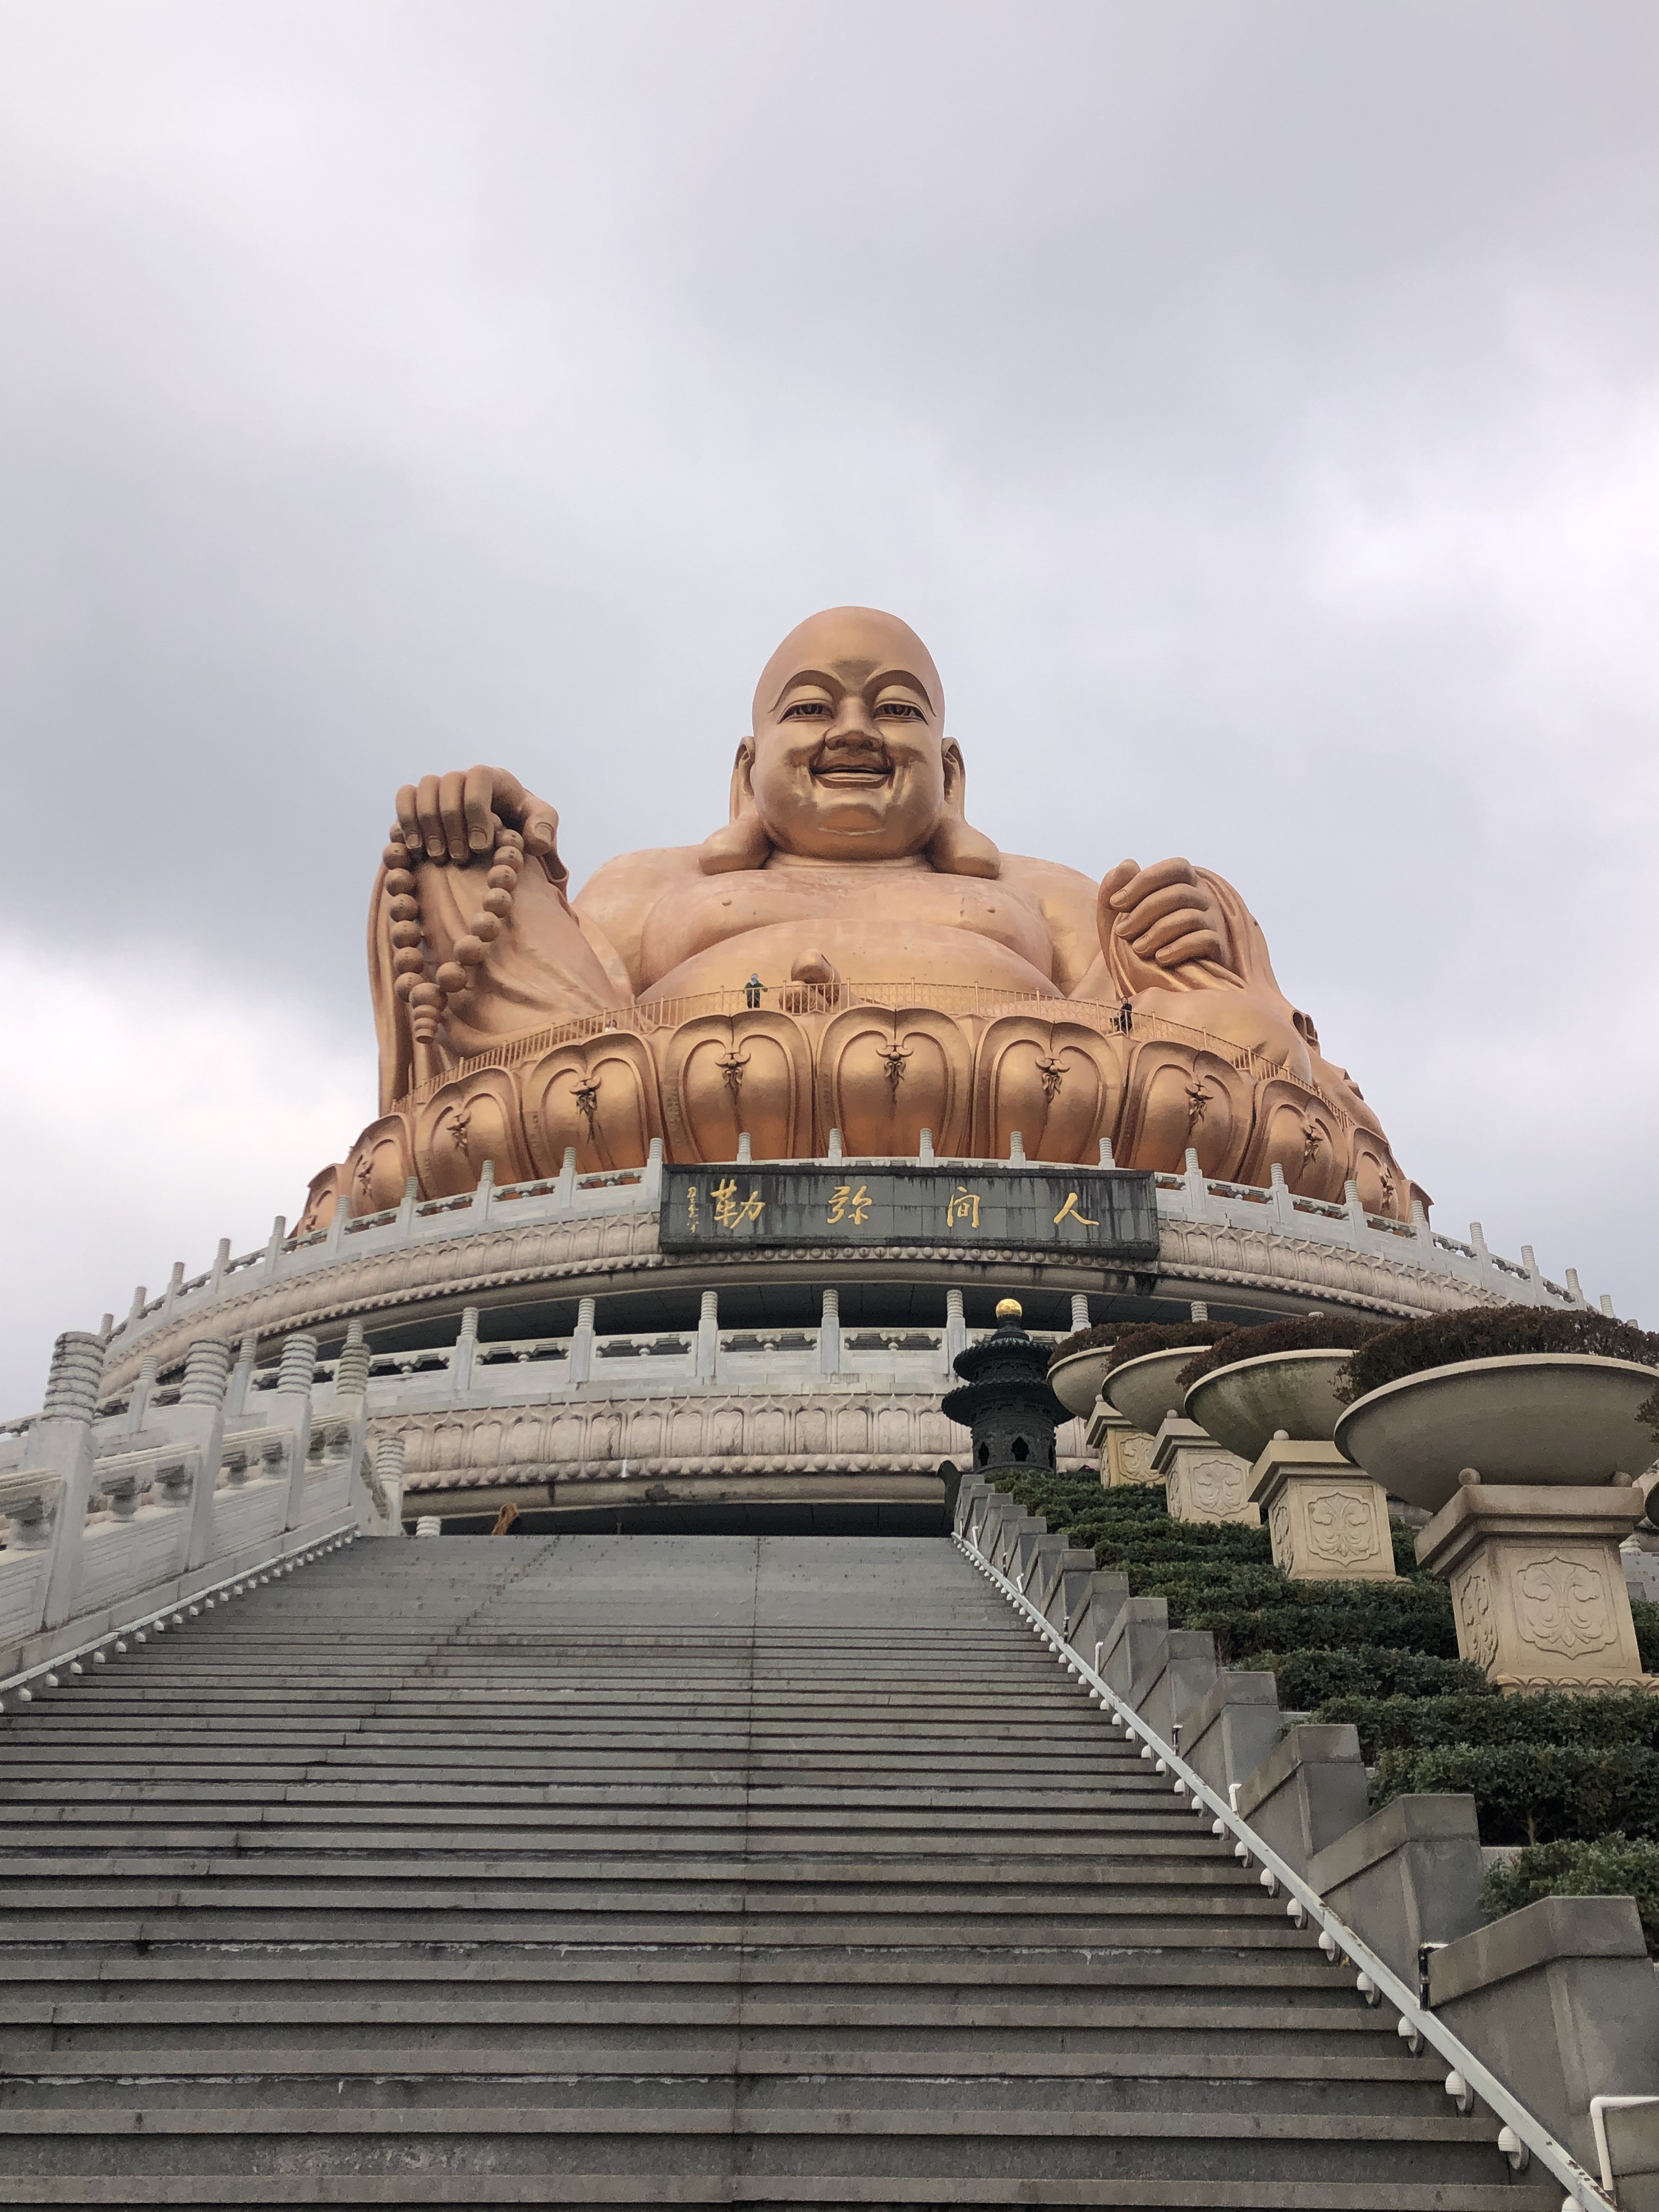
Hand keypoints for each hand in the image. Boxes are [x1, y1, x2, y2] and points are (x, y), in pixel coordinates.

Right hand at [393, 764, 560, 865]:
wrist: (500, 824)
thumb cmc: (521, 822)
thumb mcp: (540, 822)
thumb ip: (544, 827)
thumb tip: (537, 842)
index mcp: (492, 776)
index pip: (478, 778)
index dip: (476, 811)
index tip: (481, 847)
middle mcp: (462, 776)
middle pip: (446, 785)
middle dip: (451, 825)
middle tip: (459, 858)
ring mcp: (439, 786)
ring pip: (421, 790)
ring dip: (426, 825)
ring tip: (438, 857)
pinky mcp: (420, 800)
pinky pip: (404, 798)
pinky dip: (406, 820)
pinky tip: (415, 849)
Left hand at [1099, 856, 1229, 969]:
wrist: (1155, 985)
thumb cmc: (1135, 946)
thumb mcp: (1115, 919)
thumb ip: (1113, 890)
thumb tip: (1128, 864)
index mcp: (1183, 885)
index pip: (1174, 868)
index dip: (1144, 881)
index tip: (1114, 903)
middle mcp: (1203, 899)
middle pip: (1180, 892)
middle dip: (1145, 911)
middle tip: (1122, 932)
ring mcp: (1213, 923)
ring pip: (1191, 916)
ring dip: (1158, 932)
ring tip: (1138, 949)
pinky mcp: (1218, 949)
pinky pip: (1205, 940)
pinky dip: (1179, 948)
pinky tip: (1160, 959)